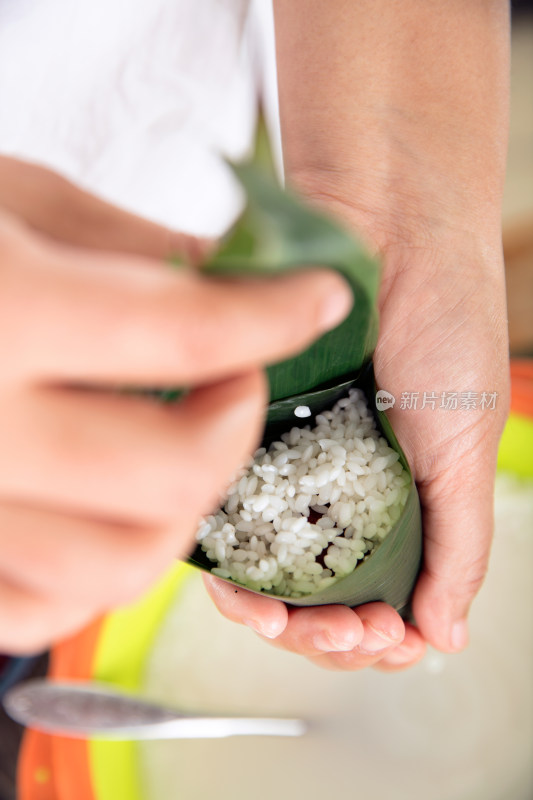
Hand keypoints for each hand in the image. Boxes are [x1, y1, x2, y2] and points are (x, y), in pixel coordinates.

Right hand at [0, 159, 352, 652]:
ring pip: (117, 565)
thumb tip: (232, 276)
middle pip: (170, 473)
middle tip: (235, 376)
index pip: (188, 332)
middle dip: (236, 422)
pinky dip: (99, 570)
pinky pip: (41, 611)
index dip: (278, 314)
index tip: (319, 298)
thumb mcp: (15, 200)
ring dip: (180, 507)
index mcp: (1, 315)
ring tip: (179, 445)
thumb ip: (130, 245)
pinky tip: (105, 510)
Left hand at [205, 234, 507, 670]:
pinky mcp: (242, 429)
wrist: (389, 222)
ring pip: (267, 574)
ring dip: (279, 616)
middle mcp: (340, 488)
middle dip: (328, 636)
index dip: (377, 638)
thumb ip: (461, 542)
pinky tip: (242, 580)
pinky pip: (223, 518)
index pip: (382, 603)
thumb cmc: (444, 320)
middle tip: (343, 631)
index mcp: (403, 499)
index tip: (380, 635)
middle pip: (319, 602)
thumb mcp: (468, 442)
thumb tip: (444, 635)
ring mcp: (288, 462)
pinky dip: (232, 565)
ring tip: (289, 616)